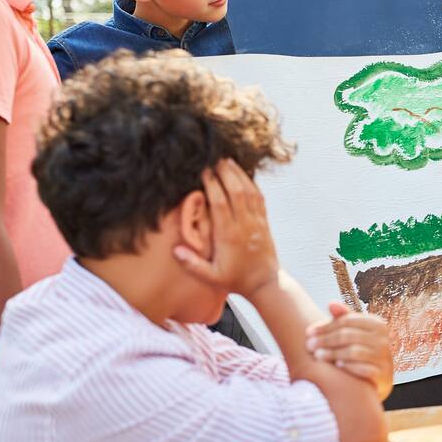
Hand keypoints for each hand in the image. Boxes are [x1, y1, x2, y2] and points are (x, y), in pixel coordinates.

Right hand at [172, 159, 279, 298]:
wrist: (265, 283)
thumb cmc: (236, 280)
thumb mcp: (212, 277)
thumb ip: (192, 265)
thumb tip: (175, 250)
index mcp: (229, 236)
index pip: (220, 205)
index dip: (212, 186)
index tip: (204, 172)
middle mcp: (244, 225)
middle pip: (236, 192)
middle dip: (226, 173)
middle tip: (215, 158)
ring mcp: (256, 222)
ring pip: (249, 192)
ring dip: (239, 174)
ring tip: (228, 160)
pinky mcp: (264, 222)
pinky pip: (259, 198)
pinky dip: (252, 183)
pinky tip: (244, 174)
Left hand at [306, 302, 393, 398]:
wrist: (380, 377)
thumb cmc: (363, 349)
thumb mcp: (356, 332)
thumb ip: (343, 318)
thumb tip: (331, 303)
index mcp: (377, 324)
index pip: (347, 321)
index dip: (326, 326)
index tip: (309, 332)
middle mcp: (383, 339)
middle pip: (348, 336)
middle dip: (326, 340)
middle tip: (309, 345)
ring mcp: (384, 357)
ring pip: (354, 352)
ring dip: (333, 353)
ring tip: (317, 356)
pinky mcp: (383, 375)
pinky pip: (364, 369)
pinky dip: (350, 366)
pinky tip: (337, 366)